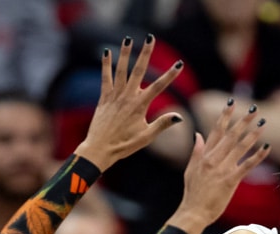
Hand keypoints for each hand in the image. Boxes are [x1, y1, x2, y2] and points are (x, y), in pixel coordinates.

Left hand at [74, 35, 185, 170]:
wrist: (99, 149)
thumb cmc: (124, 145)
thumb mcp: (146, 137)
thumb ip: (162, 124)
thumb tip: (179, 116)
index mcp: (139, 106)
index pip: (158, 87)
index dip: (170, 76)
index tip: (179, 65)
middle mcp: (127, 97)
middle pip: (138, 71)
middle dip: (146, 53)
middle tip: (151, 38)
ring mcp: (114, 96)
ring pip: (121, 70)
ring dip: (125, 54)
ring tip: (129, 39)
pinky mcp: (104, 98)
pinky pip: (105, 78)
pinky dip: (106, 65)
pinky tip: (106, 52)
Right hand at [168, 100, 270, 233]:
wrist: (193, 213)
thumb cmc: (192, 194)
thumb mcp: (190, 170)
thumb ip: (196, 151)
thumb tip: (198, 134)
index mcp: (204, 155)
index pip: (216, 131)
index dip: (224, 117)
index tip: (231, 104)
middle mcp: (213, 159)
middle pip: (230, 135)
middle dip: (243, 121)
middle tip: (254, 110)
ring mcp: (222, 169)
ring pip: (240, 147)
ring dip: (253, 134)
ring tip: (263, 124)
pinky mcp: (230, 180)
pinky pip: (247, 165)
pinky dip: (258, 155)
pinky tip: (266, 147)